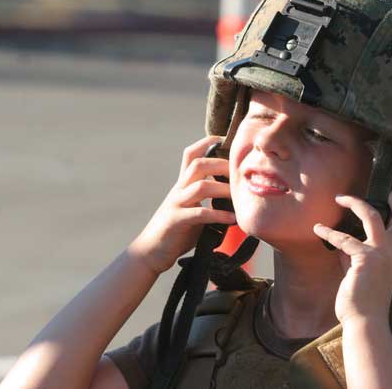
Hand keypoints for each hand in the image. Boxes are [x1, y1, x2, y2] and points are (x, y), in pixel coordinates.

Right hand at [129, 136, 235, 273]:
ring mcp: (176, 204)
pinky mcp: (177, 222)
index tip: (227, 140)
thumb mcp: (194, 210)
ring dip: (223, 189)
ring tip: (239, 197)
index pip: (191, 154)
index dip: (208, 142)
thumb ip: (210, 201)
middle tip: (241, 172)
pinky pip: (200, 214)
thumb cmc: (177, 232)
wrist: (150, 252)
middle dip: (221, 163)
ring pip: (200, 186)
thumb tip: (237, 199)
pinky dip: (218, 215)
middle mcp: (179, 190)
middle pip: (198, 164)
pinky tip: (233, 220)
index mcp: (183, 184)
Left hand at [313, 192, 391, 324]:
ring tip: (338, 198)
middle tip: (377, 189)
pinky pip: (344, 239)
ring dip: (354, 203)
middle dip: (391, 197)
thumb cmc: (362, 300)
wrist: (364, 321)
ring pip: (372, 216)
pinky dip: (329, 232)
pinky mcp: (364, 260)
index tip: (387, 195)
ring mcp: (380, 254)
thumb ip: (353, 256)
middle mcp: (391, 252)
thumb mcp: (359, 272)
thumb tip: (341, 241)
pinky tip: (318, 229)